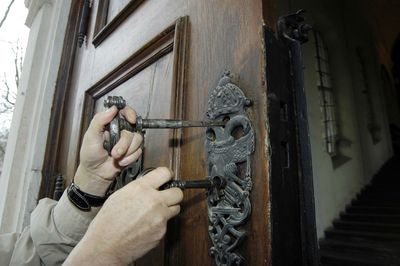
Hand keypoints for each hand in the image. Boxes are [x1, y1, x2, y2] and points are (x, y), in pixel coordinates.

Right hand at [64, 167, 182, 264]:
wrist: (106, 246)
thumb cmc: (108, 222)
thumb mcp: (120, 195)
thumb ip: (139, 187)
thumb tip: (150, 184)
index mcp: (141, 189)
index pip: (166, 172)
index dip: (167, 175)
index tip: (167, 178)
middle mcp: (154, 201)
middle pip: (178, 192)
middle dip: (172, 193)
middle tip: (166, 196)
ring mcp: (160, 217)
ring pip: (176, 208)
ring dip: (168, 209)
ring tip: (156, 212)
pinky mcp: (162, 232)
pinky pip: (167, 224)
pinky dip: (160, 224)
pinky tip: (148, 225)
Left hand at [74, 106, 142, 195]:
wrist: (95, 173)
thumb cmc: (90, 155)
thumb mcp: (90, 136)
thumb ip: (99, 120)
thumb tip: (112, 108)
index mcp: (110, 123)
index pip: (124, 112)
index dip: (130, 113)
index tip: (131, 119)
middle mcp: (120, 130)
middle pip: (132, 129)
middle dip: (124, 143)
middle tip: (115, 151)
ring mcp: (127, 141)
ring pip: (137, 140)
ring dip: (127, 151)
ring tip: (116, 157)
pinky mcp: (132, 151)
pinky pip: (139, 151)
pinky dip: (130, 158)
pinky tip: (121, 161)